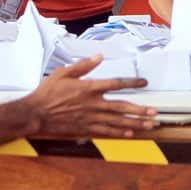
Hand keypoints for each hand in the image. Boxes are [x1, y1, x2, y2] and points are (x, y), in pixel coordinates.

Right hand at [27, 56, 155, 137]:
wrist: (35, 113)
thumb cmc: (48, 92)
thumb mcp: (64, 73)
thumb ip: (83, 65)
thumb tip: (99, 56)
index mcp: (89, 88)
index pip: (116, 84)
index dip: (132, 82)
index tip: (144, 82)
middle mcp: (93, 104)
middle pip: (122, 107)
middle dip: (140, 110)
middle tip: (155, 112)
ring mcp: (90, 118)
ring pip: (117, 121)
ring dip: (135, 122)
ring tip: (148, 124)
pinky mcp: (85, 128)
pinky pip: (106, 131)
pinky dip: (118, 132)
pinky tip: (130, 133)